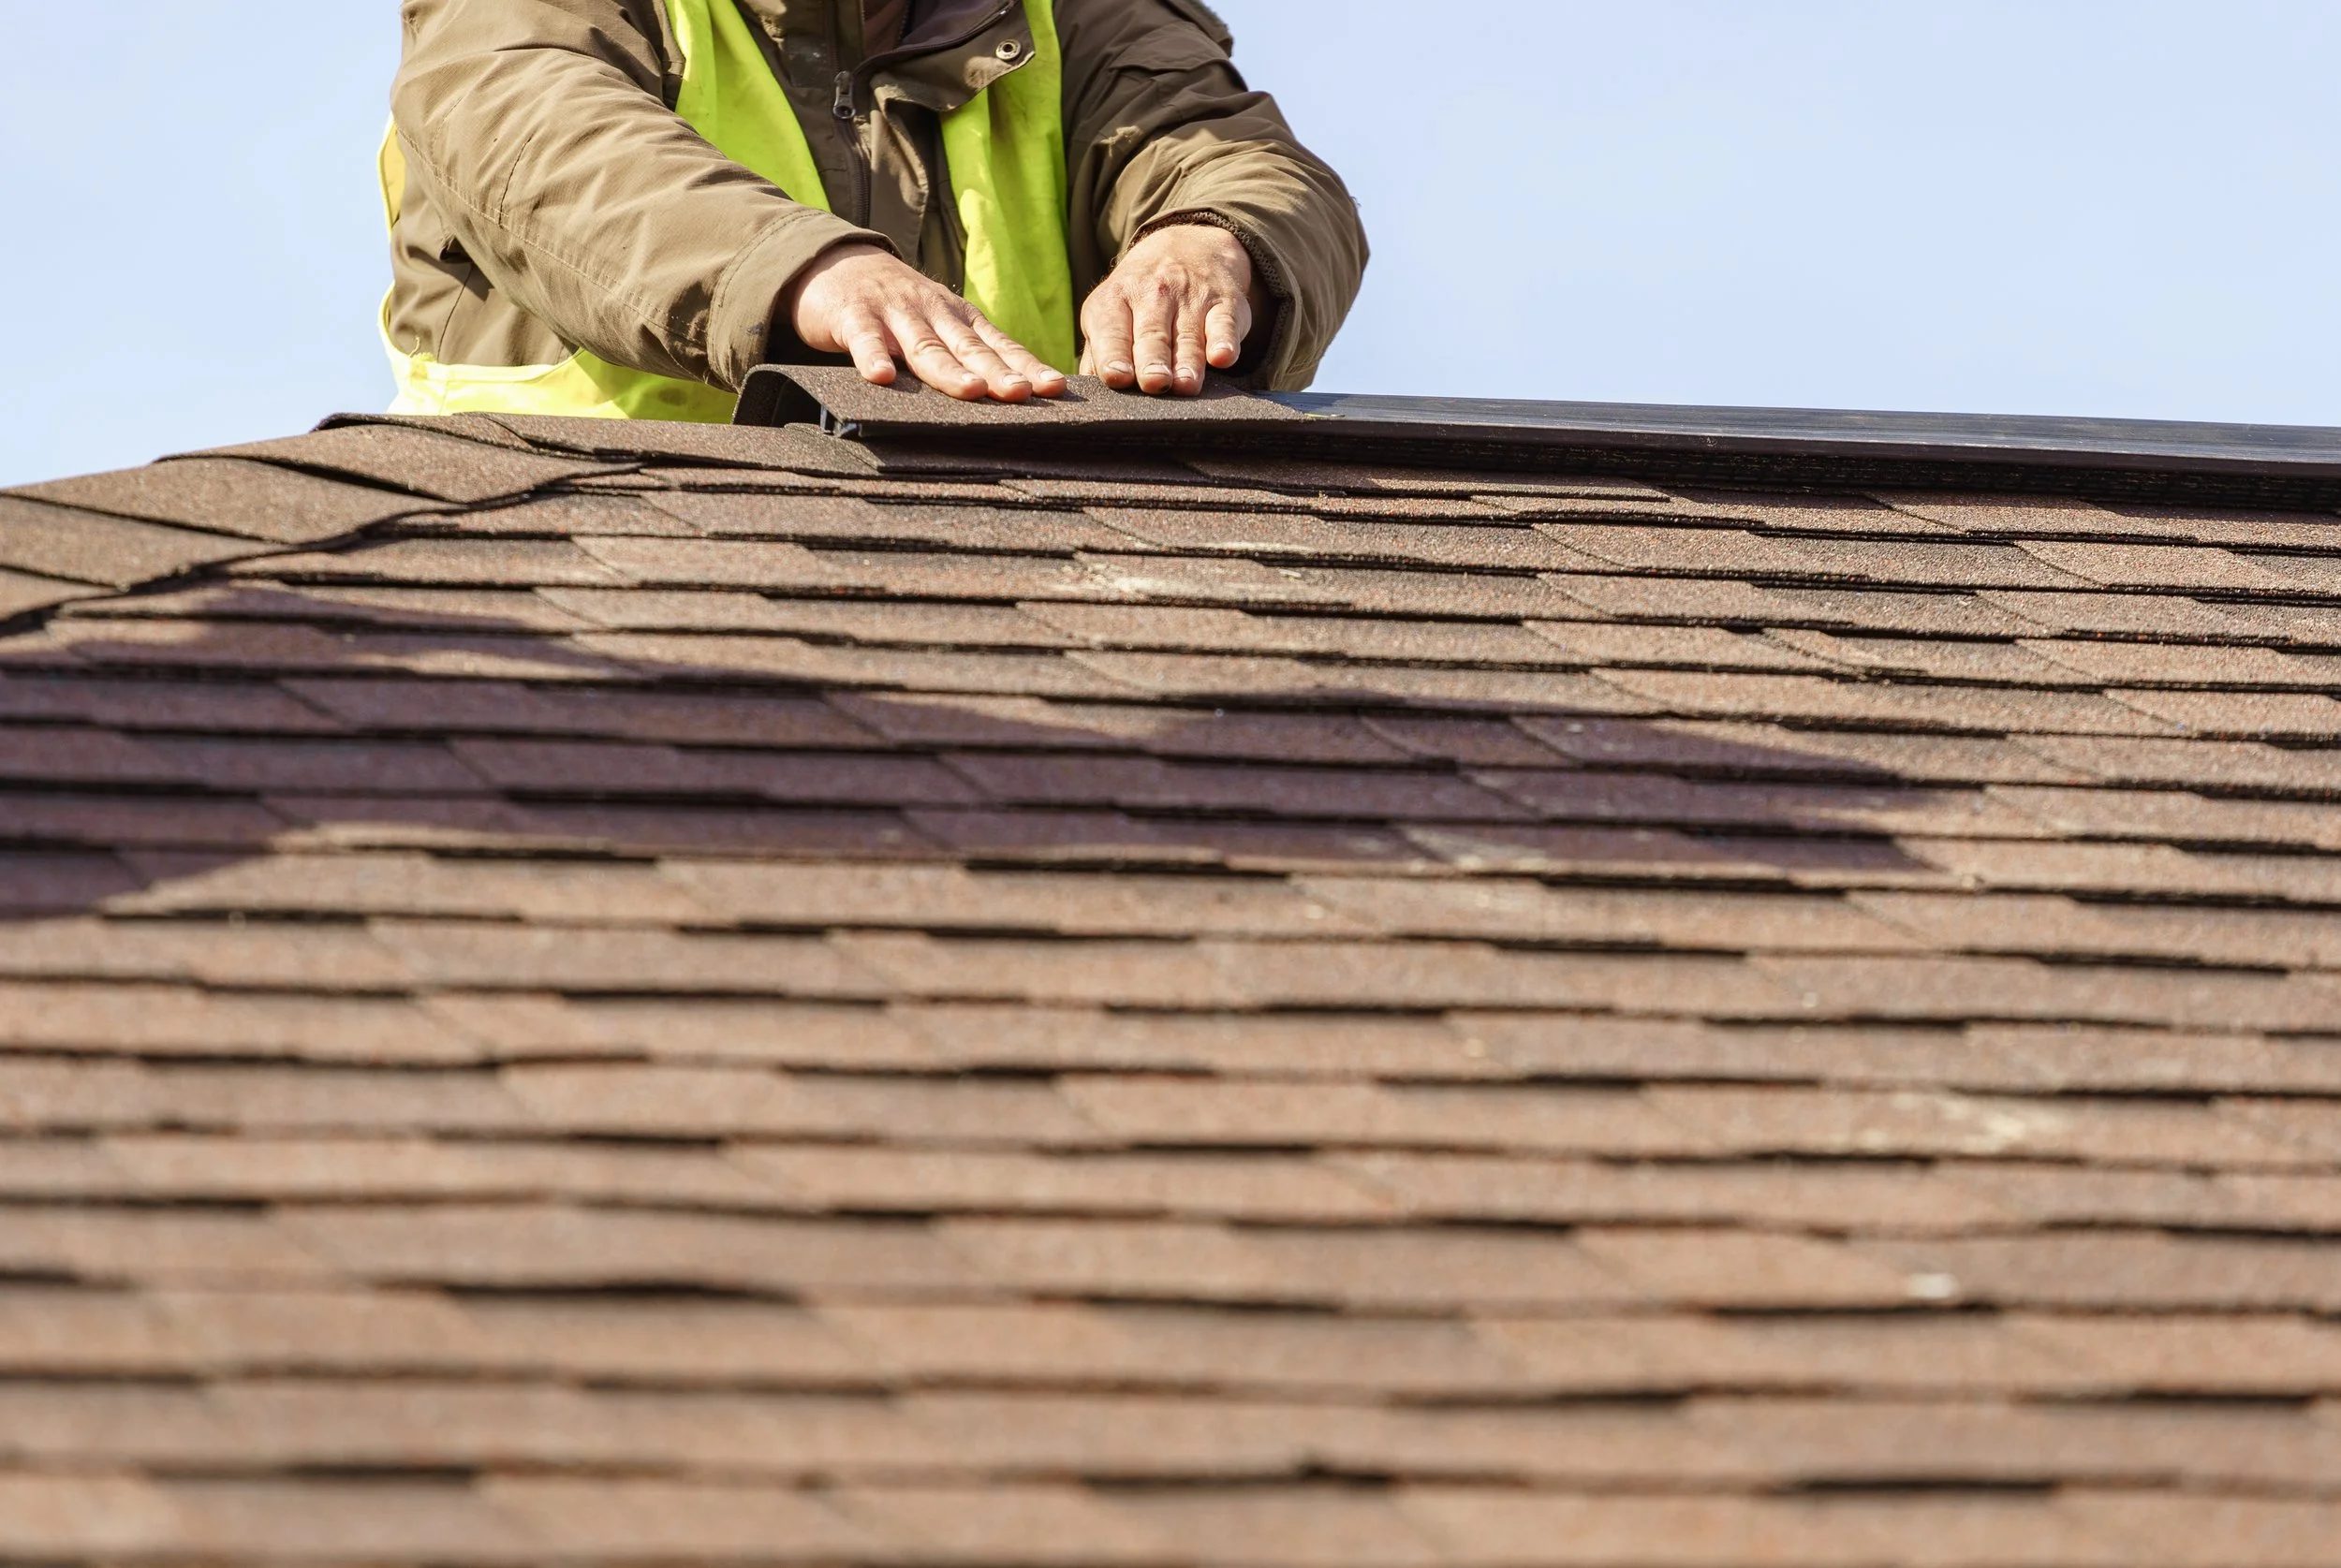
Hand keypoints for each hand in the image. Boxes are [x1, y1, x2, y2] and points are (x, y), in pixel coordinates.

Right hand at [786, 243, 1066, 402]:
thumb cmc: (898, 307)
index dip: (1026, 366)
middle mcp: (934, 314)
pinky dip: (872, 357)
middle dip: (997, 372)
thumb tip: (1015, 395)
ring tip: (971, 391)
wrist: (839, 262)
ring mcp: (894, 314)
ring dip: (948, 370)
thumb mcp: (938, 323)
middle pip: (969, 349)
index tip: (1054, 387)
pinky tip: (881, 378)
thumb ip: (967, 354)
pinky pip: (864, 339)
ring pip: (925, 346)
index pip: (999, 345)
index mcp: (958, 319)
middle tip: (1021, 393)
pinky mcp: (854, 316)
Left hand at [1080, 225, 1263, 395]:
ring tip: (1187, 385)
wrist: (1189, 247)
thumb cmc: (1140, 299)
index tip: (1117, 378)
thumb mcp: (1110, 314)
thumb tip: (1088, 395)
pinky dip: (1225, 340)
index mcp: (1115, 300)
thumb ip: (1097, 354)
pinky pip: (1225, 323)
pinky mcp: (1225, 303)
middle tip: (1154, 383)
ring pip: (1188, 335)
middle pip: (1151, 333)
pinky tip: (1223, 357)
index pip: (1112, 330)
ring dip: (1188, 361)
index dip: (1114, 354)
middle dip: (1152, 360)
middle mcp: (1152, 294)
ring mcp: (1191, 297)